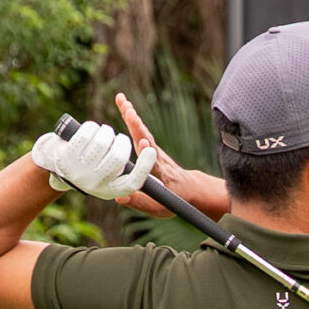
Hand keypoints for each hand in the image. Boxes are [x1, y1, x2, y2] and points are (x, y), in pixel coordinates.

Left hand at [30, 119, 146, 201]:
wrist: (56, 167)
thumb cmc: (90, 172)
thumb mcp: (110, 184)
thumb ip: (132, 182)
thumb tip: (160, 186)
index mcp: (110, 191)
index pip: (133, 183)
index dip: (144, 166)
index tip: (151, 150)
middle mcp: (95, 185)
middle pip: (119, 159)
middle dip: (122, 141)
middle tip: (119, 137)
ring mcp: (79, 172)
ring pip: (102, 143)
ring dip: (106, 131)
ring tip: (104, 132)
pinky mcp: (66, 157)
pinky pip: (85, 135)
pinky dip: (91, 127)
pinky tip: (92, 128)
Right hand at [112, 93, 230, 220]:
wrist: (190, 188)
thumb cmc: (174, 200)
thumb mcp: (158, 208)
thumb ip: (139, 202)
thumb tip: (118, 197)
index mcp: (160, 175)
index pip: (153, 163)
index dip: (147, 154)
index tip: (143, 144)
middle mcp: (158, 159)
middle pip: (147, 141)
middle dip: (137, 126)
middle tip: (128, 111)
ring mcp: (156, 151)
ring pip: (143, 132)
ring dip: (132, 116)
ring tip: (122, 100)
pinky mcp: (152, 146)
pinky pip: (140, 130)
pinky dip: (132, 117)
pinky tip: (124, 104)